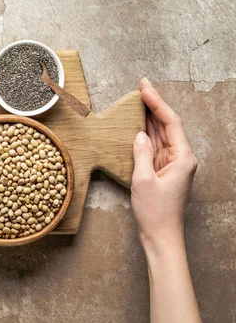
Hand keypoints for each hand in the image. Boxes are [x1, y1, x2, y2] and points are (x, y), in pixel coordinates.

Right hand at [131, 78, 197, 252]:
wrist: (161, 237)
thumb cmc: (156, 212)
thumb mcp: (143, 180)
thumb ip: (141, 154)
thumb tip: (139, 135)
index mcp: (183, 158)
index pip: (170, 122)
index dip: (157, 103)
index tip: (144, 88)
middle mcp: (181, 158)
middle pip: (168, 125)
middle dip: (154, 105)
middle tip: (141, 86)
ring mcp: (173, 165)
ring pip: (162, 135)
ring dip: (150, 118)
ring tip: (139, 100)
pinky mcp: (164, 172)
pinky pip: (156, 148)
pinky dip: (147, 135)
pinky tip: (139, 125)